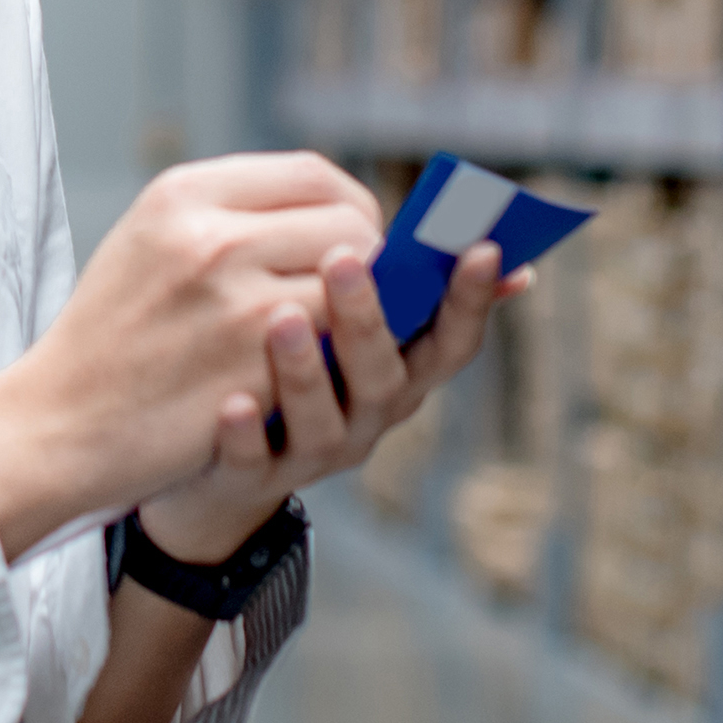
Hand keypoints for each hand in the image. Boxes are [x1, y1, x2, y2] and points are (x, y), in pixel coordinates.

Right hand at [0, 153, 382, 558]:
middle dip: (367, 265)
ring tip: (328, 333)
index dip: (352, 206)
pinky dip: (329, 361)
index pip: (315, 174)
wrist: (58, 420)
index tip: (353, 238)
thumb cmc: (111, 333)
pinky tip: (299, 373)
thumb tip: (330, 211)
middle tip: (346, 298)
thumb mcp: (150, 239)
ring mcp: (239, 305)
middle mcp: (213, 239)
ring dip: (353, 317)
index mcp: (186, 194)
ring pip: (354, 291)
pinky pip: (334, 350)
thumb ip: (231, 213)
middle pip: (350, 228)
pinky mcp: (257, 370)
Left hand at [136, 239, 509, 565]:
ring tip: (281, 318)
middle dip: (367, 321)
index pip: (451, 341)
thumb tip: (495, 244)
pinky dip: (246, 436)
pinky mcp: (253, 478)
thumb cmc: (306, 361)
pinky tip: (232, 403)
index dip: (470, 301)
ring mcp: (314, 453)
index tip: (481, 249)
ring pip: (322, 423)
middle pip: (382, 378)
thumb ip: (404, 285)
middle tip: (342, 260)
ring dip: (306, 373)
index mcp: (401, 373)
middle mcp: (368, 418)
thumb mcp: (356, 326)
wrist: (227, 456)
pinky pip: (253, 463)